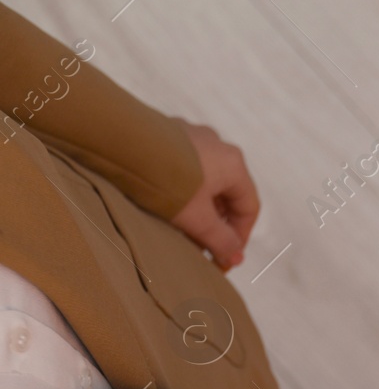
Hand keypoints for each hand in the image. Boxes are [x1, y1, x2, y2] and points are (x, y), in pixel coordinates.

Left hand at [170, 120, 259, 270]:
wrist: (120, 143)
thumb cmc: (165, 181)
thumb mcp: (196, 218)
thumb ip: (220, 240)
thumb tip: (235, 256)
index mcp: (234, 164)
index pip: (248, 208)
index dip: (239, 238)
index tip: (225, 257)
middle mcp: (218, 145)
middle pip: (227, 194)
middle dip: (217, 224)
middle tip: (201, 246)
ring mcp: (192, 135)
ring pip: (205, 180)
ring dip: (199, 208)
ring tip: (181, 226)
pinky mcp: (168, 131)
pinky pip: (184, 167)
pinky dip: (182, 189)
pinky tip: (164, 201)